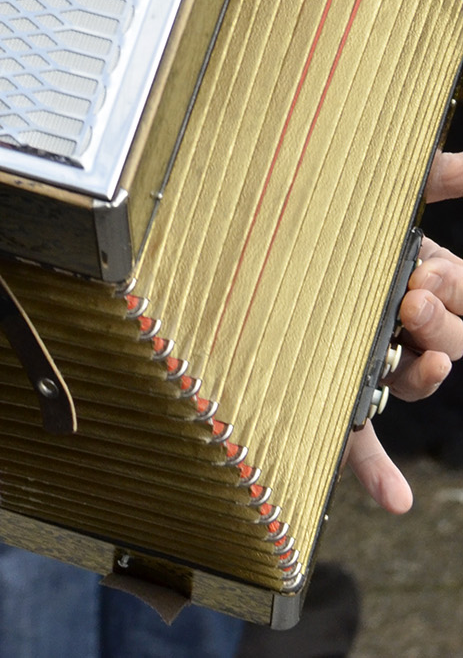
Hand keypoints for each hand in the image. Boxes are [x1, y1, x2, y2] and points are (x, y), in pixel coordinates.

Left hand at [343, 152, 462, 511]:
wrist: (232, 222)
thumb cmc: (307, 202)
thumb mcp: (374, 183)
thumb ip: (426, 173)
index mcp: (410, 272)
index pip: (460, 293)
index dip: (453, 290)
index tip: (427, 276)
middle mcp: (392, 318)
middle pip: (449, 339)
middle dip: (440, 322)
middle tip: (410, 301)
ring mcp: (365, 359)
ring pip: (413, 381)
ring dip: (423, 376)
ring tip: (414, 360)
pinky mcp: (328, 395)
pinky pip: (357, 443)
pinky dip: (378, 473)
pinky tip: (394, 498)